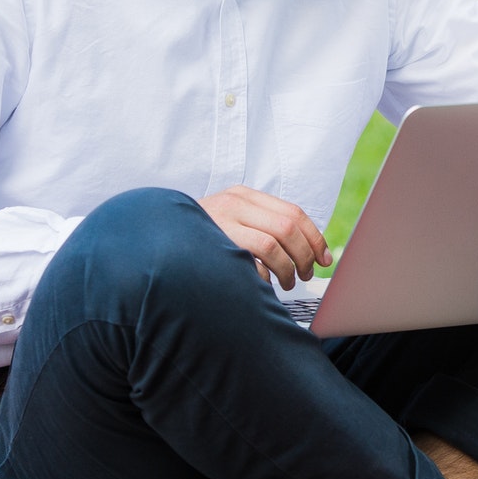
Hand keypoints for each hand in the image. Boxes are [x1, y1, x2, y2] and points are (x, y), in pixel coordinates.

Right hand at [196, 185, 331, 289]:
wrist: (152, 236)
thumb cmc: (197, 238)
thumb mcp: (228, 222)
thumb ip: (259, 227)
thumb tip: (304, 252)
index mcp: (244, 195)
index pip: (293, 212)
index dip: (314, 237)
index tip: (325, 257)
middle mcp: (236, 202)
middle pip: (289, 226)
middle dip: (305, 254)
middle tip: (307, 274)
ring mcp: (224, 219)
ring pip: (275, 242)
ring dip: (289, 268)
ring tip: (288, 282)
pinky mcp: (215, 239)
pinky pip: (255, 256)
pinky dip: (268, 273)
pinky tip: (266, 283)